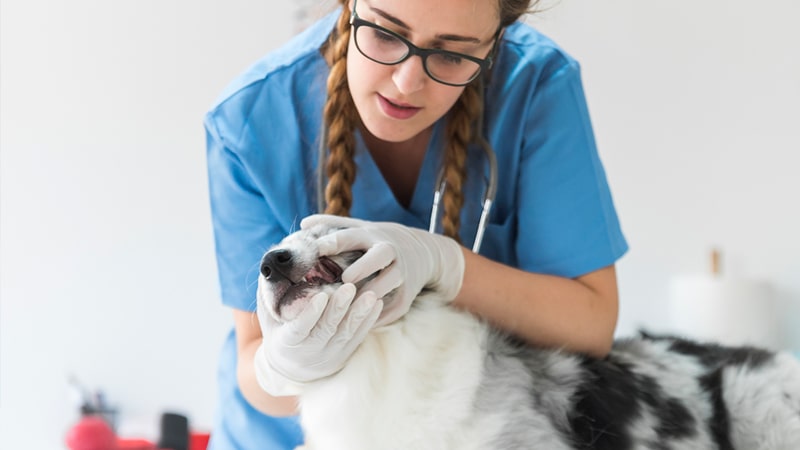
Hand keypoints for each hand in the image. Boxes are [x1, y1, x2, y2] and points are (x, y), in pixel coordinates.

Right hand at [254, 283, 381, 395]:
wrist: (291, 368)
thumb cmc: (278, 332)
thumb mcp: (268, 317)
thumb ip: (270, 295)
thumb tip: (272, 265)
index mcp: (287, 342)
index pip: (299, 328)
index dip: (310, 314)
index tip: (320, 296)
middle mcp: (309, 351)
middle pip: (326, 329)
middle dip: (339, 308)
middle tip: (349, 288)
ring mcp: (330, 354)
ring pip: (346, 334)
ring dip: (359, 314)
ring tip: (370, 295)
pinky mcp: (345, 353)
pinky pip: (358, 337)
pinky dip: (368, 320)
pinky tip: (377, 303)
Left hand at [300, 214, 464, 326]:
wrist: (422, 252)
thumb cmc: (379, 241)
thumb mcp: (360, 228)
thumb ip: (332, 225)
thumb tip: (303, 224)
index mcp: (372, 236)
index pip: (351, 237)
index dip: (333, 242)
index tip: (315, 249)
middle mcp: (389, 252)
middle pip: (378, 256)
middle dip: (363, 267)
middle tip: (345, 278)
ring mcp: (401, 273)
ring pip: (388, 283)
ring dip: (370, 294)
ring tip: (350, 306)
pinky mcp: (407, 295)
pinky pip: (394, 307)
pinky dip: (379, 315)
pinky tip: (360, 323)